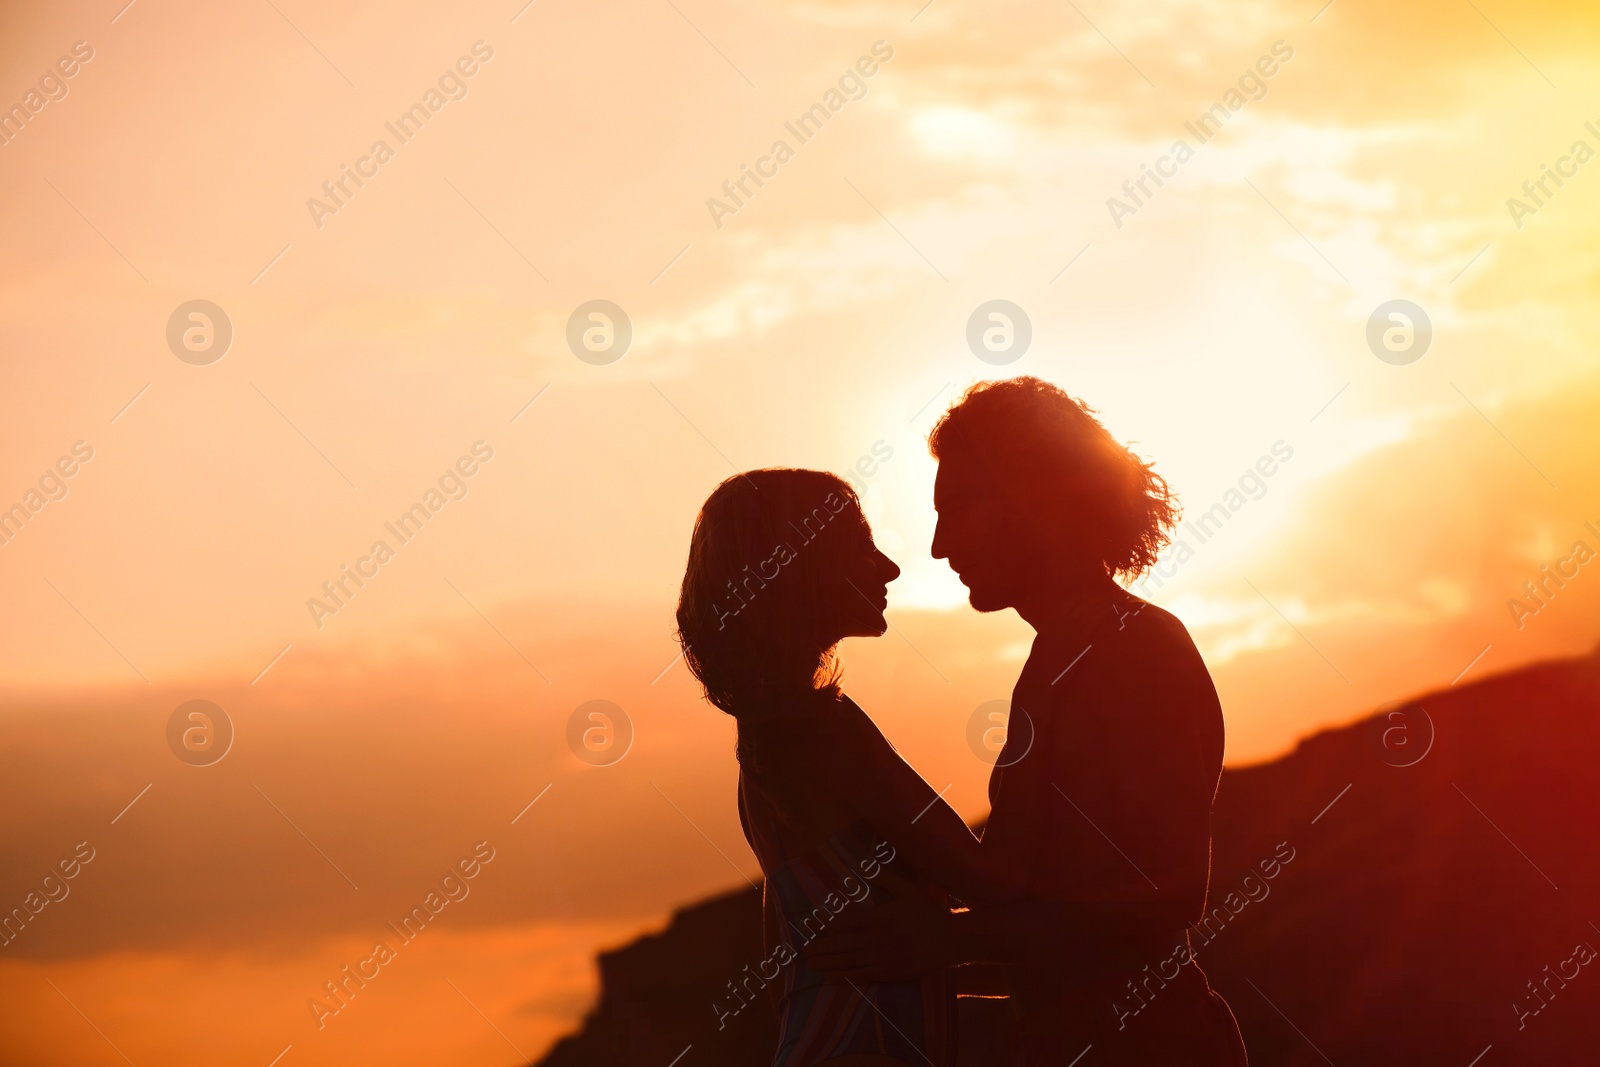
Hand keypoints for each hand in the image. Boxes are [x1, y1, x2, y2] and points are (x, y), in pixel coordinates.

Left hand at [803, 867, 956, 981]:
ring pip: (847, 962)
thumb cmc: (928, 913)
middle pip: (840, 944)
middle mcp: (875, 939)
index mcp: (878, 917)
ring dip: (827, 963)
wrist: (950, 940)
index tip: (811, 926)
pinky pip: (860, 977)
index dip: (825, 925)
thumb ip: (885, 878)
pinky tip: (830, 979)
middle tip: (804, 950)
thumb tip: (865, 866)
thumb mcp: (908, 889)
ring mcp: (880, 958)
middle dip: (820, 947)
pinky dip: (843, 978)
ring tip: (811, 964)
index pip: (844, 922)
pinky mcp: (888, 973)